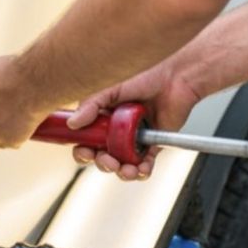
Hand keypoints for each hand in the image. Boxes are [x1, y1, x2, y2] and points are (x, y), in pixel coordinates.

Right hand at [68, 60, 202, 179]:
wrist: (175, 77)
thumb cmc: (145, 76)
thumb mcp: (111, 88)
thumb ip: (91, 105)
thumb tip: (73, 123)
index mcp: (102, 117)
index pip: (86, 139)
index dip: (83, 150)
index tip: (85, 152)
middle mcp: (116, 129)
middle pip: (102, 156)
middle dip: (102, 163)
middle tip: (107, 161)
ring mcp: (134, 139)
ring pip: (122, 164)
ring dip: (121, 172)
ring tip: (125, 169)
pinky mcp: (152, 144)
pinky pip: (144, 164)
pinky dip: (141, 171)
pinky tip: (140, 169)